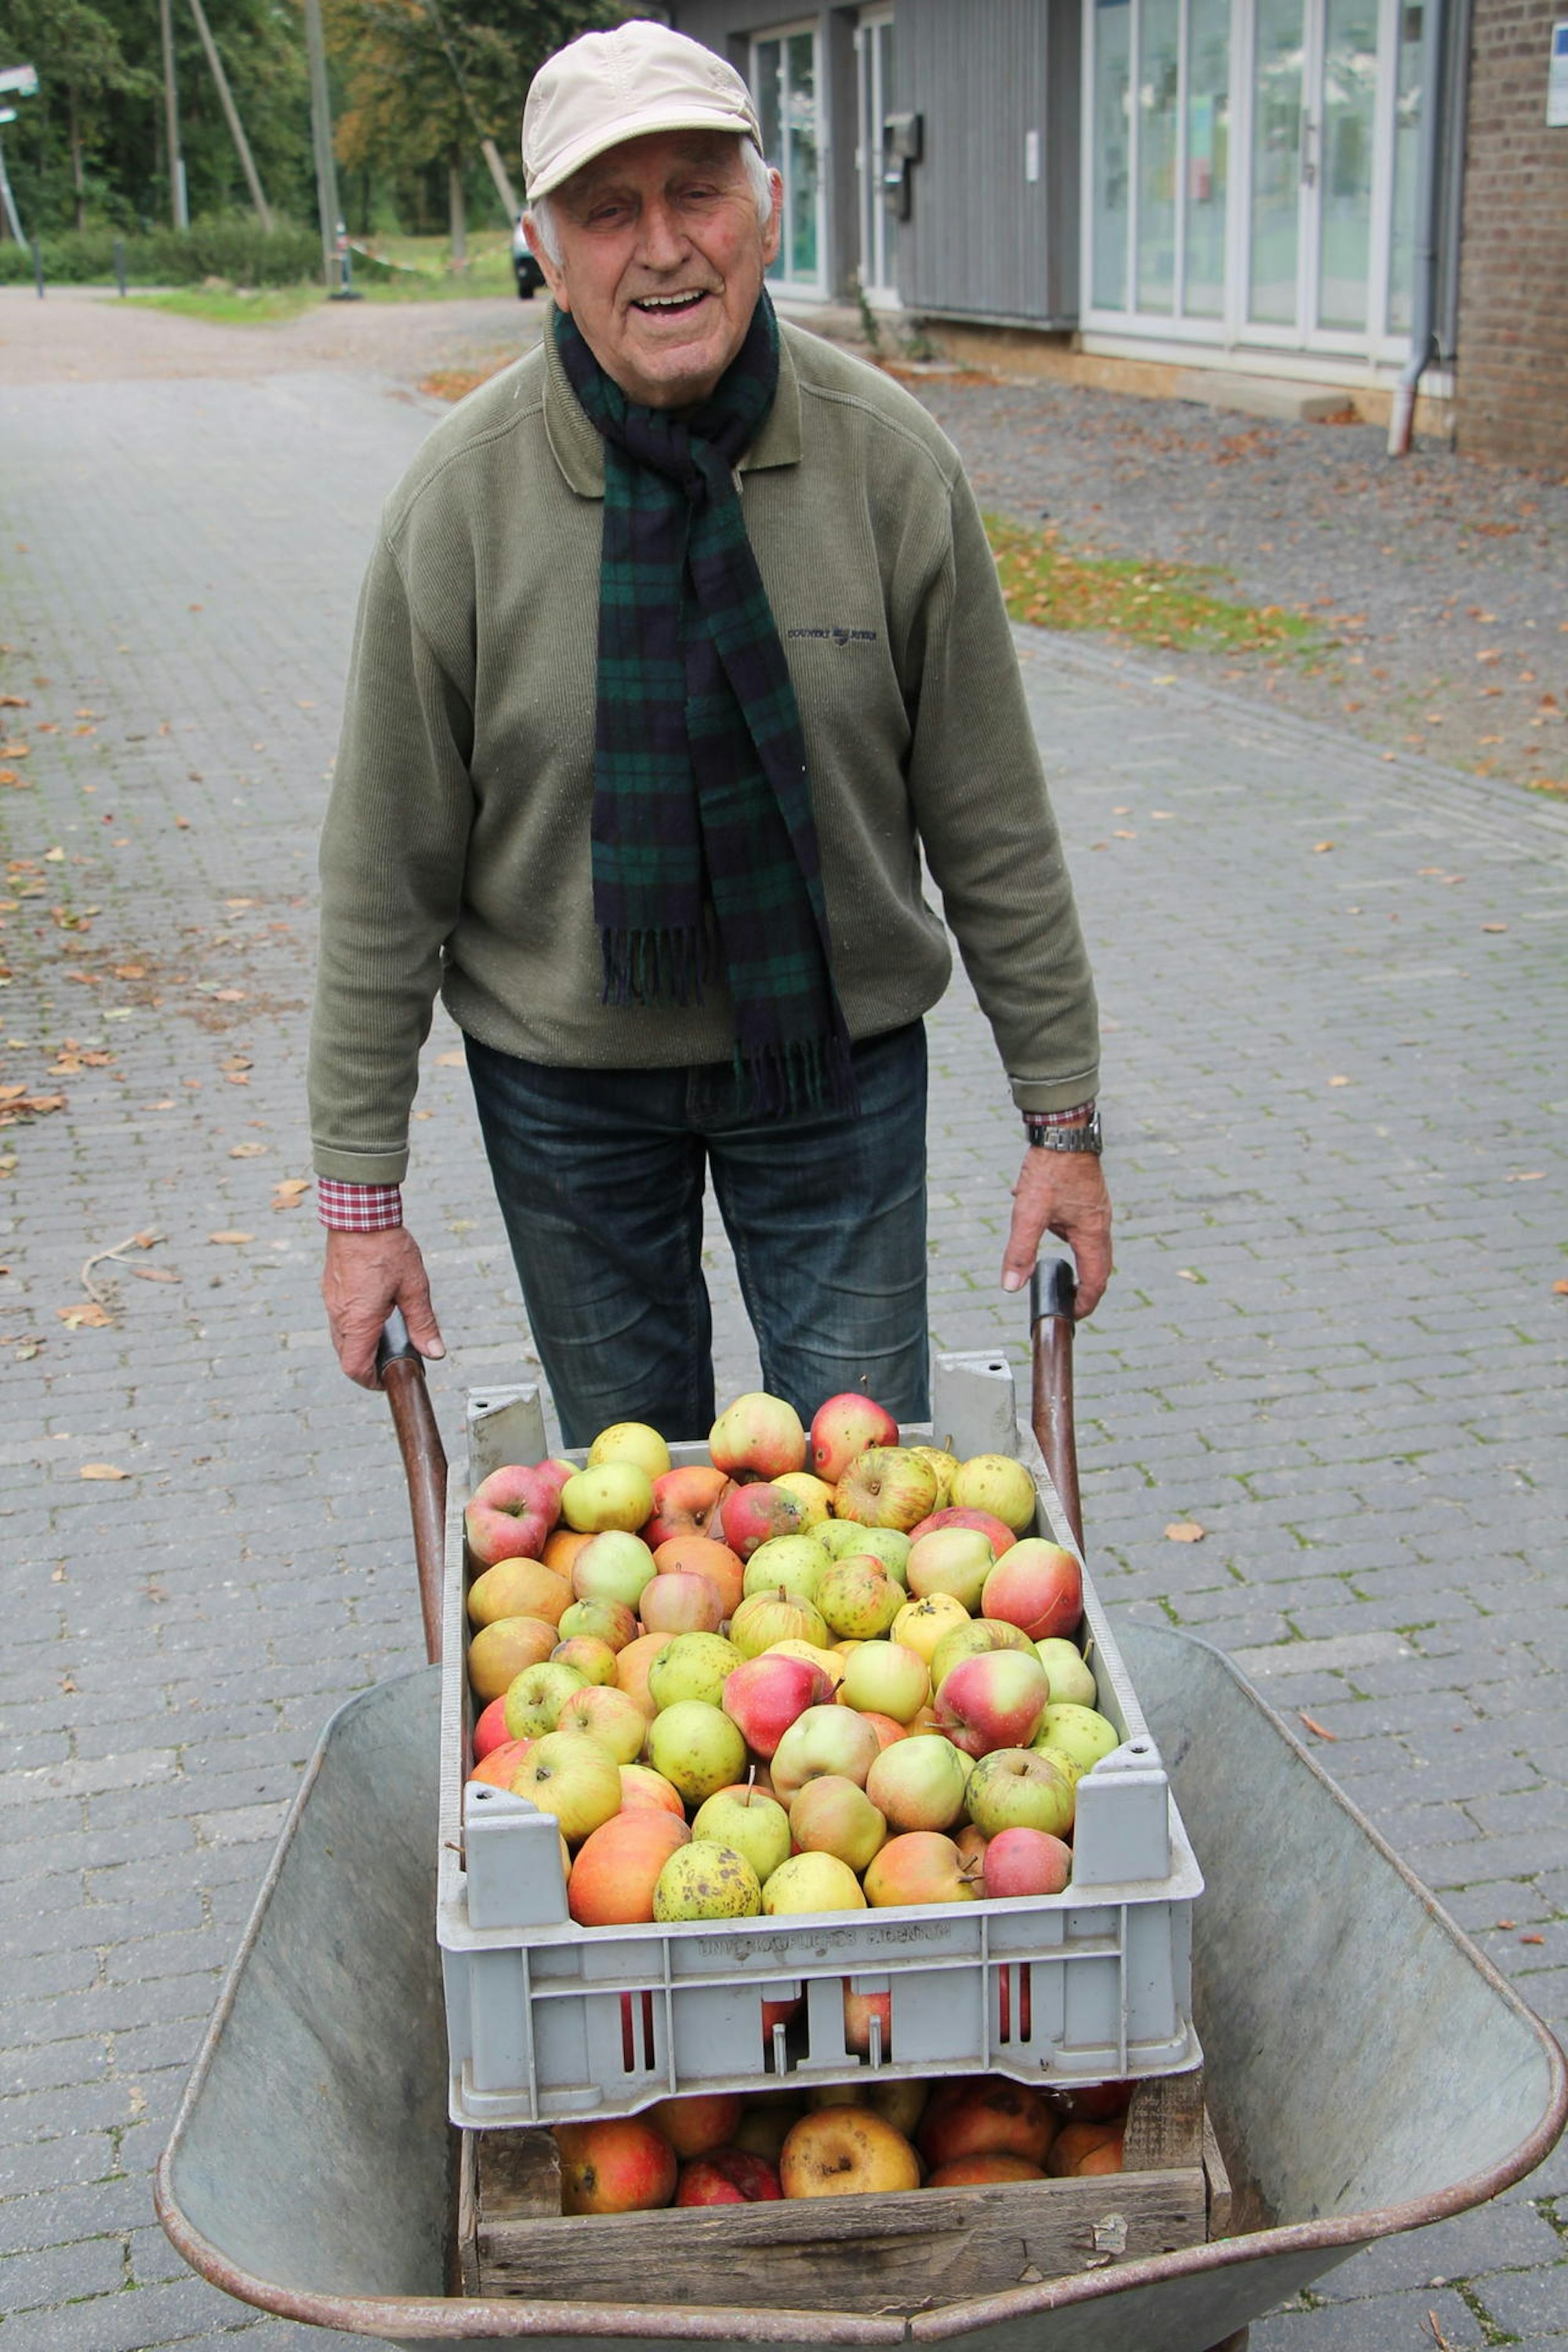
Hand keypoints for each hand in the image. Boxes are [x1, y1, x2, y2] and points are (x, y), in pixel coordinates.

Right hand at [322, 1226, 444, 1388]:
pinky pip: (338, 1318)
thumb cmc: (387, 1248)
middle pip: (346, 1356)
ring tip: (386, 1336)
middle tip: (390, 1361)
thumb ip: (423, 1323)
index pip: (354, 1368)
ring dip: (360, 1345)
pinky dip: (353, 1326)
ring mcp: (331, 1301)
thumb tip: (434, 1352)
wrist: (360, 1215)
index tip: (387, 1380)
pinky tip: (374, 1312)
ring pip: (340, 1338)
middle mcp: (339, 1315)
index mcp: (359, 1321)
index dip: (370, 1382)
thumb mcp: (414, 1288)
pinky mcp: (330, 1288)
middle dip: (367, 1365)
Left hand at [1000, 1150, 1112, 1317]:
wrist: (1063, 1132)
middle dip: (1084, 1286)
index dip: (1086, 1303)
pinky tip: (1039, 1216)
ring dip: (1073, 1258)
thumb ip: (1020, 1252)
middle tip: (1068, 1300)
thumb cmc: (1051, 1170)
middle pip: (1098, 1265)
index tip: (1074, 1314)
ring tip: (1050, 1263)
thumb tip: (1012, 1286)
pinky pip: (1080, 1223)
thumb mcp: (1028, 1214)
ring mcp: (1096, 1209)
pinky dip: (1063, 1231)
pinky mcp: (1087, 1196)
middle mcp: (1100, 1224)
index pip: (1096, 1281)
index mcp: (1092, 1234)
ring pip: (1088, 1243)